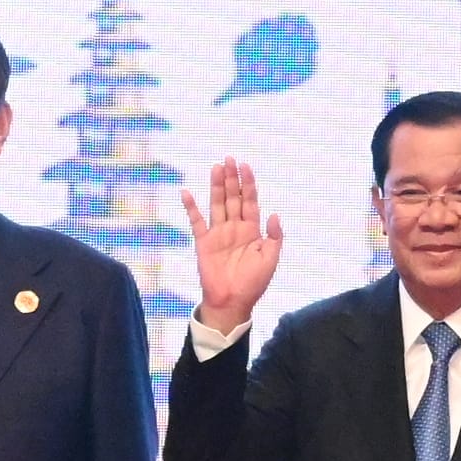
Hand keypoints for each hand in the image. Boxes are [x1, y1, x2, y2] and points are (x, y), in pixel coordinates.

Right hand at [187, 161, 281, 338]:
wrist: (232, 302)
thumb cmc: (254, 283)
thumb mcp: (271, 259)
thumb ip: (274, 236)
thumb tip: (274, 214)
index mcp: (251, 230)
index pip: (250, 201)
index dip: (248, 183)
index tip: (246, 166)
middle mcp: (234, 228)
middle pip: (233, 197)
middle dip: (231, 178)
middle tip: (229, 159)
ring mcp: (218, 234)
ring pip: (217, 204)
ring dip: (216, 186)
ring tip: (216, 167)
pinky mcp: (203, 242)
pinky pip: (196, 221)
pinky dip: (191, 207)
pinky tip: (186, 193)